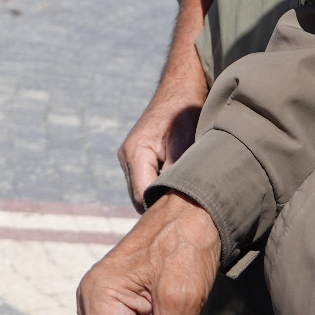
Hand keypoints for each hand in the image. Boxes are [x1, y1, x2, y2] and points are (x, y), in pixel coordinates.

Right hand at [120, 0, 213, 208]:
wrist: (181, 89)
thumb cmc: (186, 113)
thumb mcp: (187, 145)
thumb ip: (179, 173)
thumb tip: (181, 204)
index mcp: (135, 153)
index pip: (143, 197)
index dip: (161, 212)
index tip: (183, 224)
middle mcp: (127, 157)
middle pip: (140, 199)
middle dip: (160, 210)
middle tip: (187, 223)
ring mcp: (130, 158)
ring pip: (143, 193)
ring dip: (161, 200)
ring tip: (186, 210)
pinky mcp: (138, 157)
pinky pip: (147, 183)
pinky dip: (161, 190)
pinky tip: (181, 195)